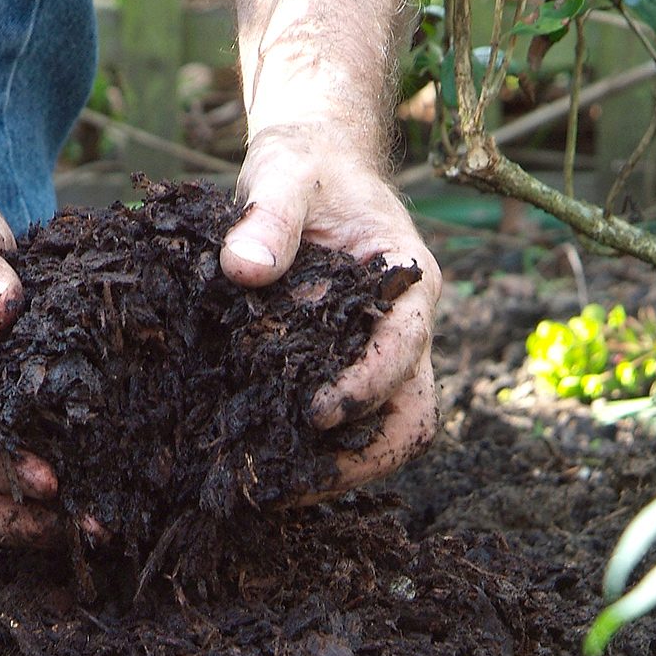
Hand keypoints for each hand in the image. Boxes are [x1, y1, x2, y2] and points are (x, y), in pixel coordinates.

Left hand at [220, 127, 440, 494]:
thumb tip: (242, 270)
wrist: (311, 165)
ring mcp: (378, 353)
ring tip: (272, 490)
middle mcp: (404, 328)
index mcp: (407, 282)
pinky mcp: (343, 366)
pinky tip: (261, 464)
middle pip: (413, 415)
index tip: (315, 415)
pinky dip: (315, 451)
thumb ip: (266, 217)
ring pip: (387, 430)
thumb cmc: (306, 166)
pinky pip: (348, 424)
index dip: (366, 387)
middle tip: (294, 483)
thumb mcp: (284, 174)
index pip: (403, 350)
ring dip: (341, 466)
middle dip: (364, 458)